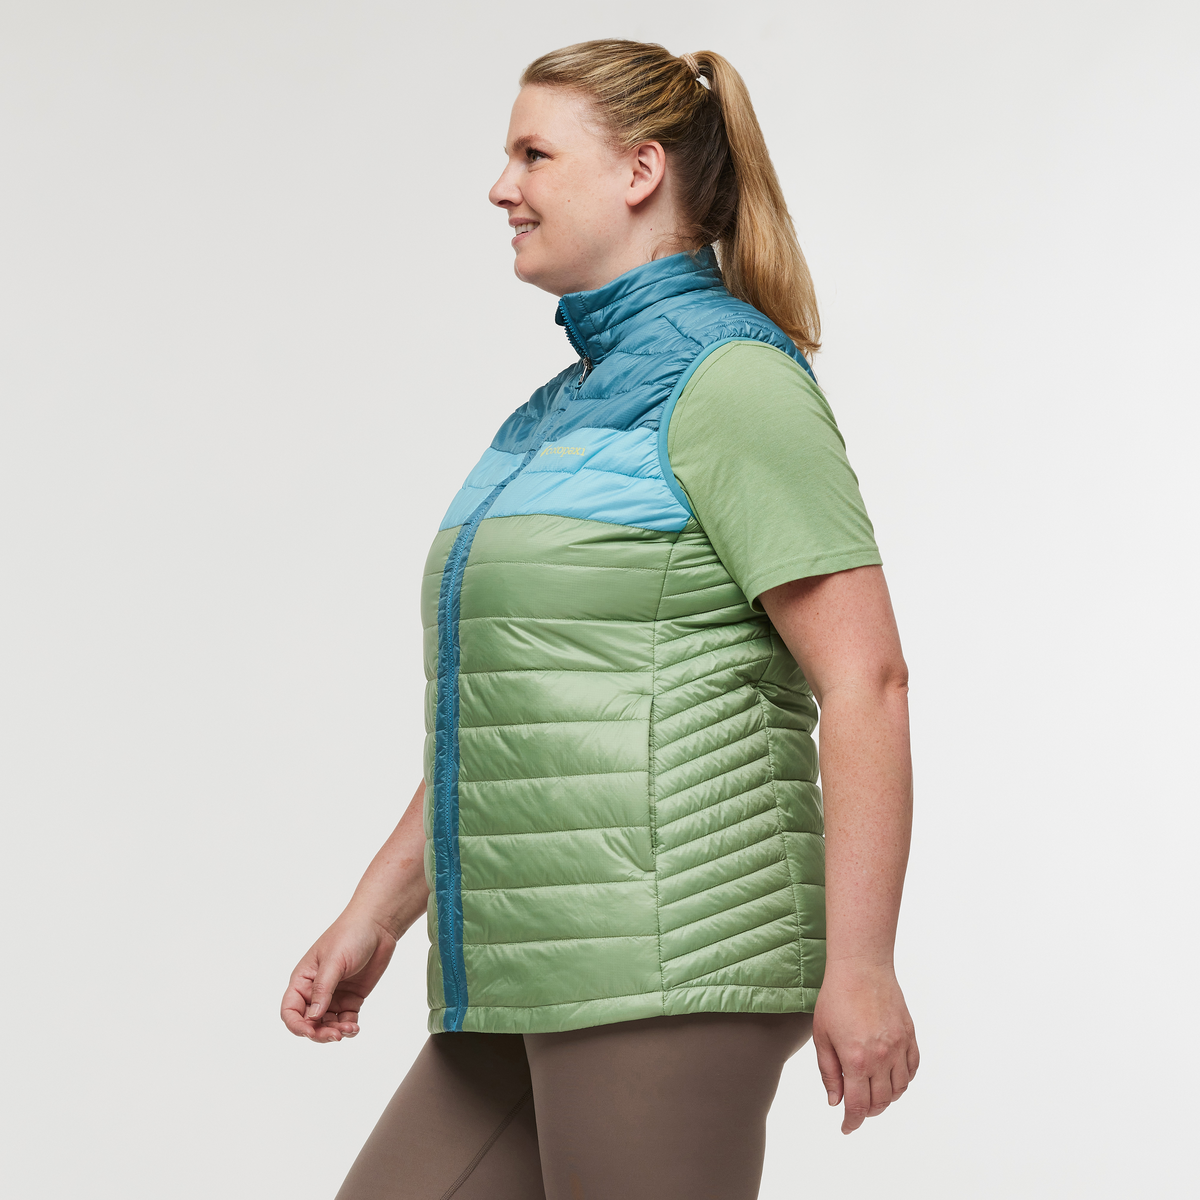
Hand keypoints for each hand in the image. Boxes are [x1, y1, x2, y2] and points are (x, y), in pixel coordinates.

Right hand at [280, 910, 397, 1042]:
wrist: (378, 926)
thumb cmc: (350, 935)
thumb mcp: (333, 962)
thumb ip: (322, 990)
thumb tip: (312, 1017)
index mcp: (302, 980)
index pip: (290, 1010)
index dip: (296, 1025)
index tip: (310, 1032)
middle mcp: (314, 991)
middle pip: (309, 1023)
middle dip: (319, 1033)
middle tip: (335, 1035)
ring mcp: (333, 996)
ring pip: (327, 1025)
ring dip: (335, 1032)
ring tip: (349, 1029)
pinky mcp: (351, 998)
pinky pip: (345, 1020)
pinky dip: (348, 1027)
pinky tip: (355, 1027)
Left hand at [812, 961, 918, 1133]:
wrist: (861, 967)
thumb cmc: (836, 997)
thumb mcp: (822, 1036)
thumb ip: (829, 1072)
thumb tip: (835, 1100)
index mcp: (856, 1060)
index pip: (859, 1106)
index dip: (852, 1122)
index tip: (847, 1127)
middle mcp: (882, 1057)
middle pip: (880, 1102)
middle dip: (867, 1111)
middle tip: (857, 1109)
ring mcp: (898, 1047)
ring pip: (899, 1089)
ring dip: (886, 1098)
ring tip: (873, 1094)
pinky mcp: (909, 1035)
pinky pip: (913, 1069)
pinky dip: (904, 1080)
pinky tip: (892, 1078)